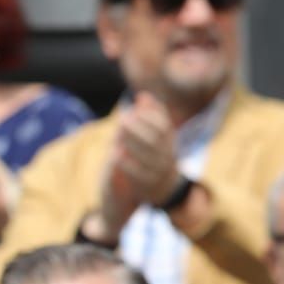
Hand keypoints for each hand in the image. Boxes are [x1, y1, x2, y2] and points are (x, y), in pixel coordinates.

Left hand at [107, 93, 180, 209]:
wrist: (163, 187)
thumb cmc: (154, 154)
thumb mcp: (156, 136)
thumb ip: (151, 116)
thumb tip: (142, 96)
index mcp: (170, 141)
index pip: (164, 126)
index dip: (150, 117)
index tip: (132, 109)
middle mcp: (168, 155)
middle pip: (156, 140)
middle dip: (140, 128)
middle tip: (122, 119)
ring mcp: (160, 171)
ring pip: (149, 157)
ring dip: (133, 144)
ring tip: (118, 134)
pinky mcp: (148, 185)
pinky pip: (140, 175)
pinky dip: (128, 164)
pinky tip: (115, 154)